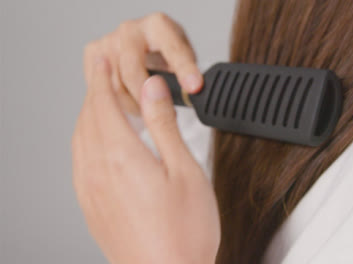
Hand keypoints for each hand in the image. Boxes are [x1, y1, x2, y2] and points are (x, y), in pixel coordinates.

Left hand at [72, 57, 219, 263]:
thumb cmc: (184, 232)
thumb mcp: (185, 170)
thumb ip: (165, 126)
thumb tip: (152, 90)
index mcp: (121, 157)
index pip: (104, 105)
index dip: (104, 80)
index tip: (105, 63)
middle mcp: (98, 172)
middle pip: (88, 119)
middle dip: (95, 93)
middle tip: (104, 77)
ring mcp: (91, 192)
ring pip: (80, 140)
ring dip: (89, 116)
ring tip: (102, 104)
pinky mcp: (92, 207)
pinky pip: (79, 162)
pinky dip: (85, 141)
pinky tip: (98, 143)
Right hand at [83, 12, 202, 114]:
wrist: (146, 52)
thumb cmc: (167, 59)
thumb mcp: (185, 65)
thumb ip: (187, 76)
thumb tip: (192, 90)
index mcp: (159, 26)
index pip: (173, 49)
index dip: (184, 70)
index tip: (193, 87)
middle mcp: (131, 29)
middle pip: (132, 72)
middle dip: (147, 100)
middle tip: (161, 117)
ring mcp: (109, 40)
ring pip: (115, 86)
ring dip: (132, 106)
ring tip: (148, 112)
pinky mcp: (93, 53)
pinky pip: (100, 89)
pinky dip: (116, 104)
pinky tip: (129, 107)